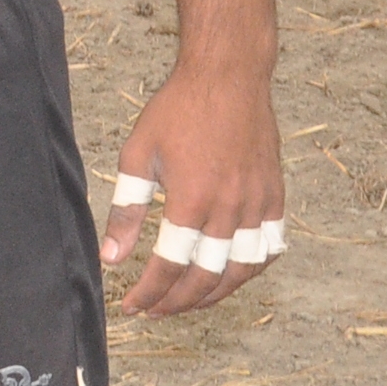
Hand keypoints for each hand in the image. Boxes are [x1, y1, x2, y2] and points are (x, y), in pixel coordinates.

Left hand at [99, 60, 282, 315]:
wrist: (228, 75)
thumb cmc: (178, 109)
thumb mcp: (138, 154)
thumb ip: (126, 210)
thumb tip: (111, 258)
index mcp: (192, 200)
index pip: (169, 267)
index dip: (149, 293)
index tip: (131, 306)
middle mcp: (229, 208)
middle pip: (206, 278)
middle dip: (177, 303)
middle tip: (155, 310)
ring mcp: (257, 203)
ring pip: (242, 271)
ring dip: (215, 295)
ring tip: (190, 302)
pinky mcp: (275, 195)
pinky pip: (270, 247)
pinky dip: (251, 269)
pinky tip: (231, 274)